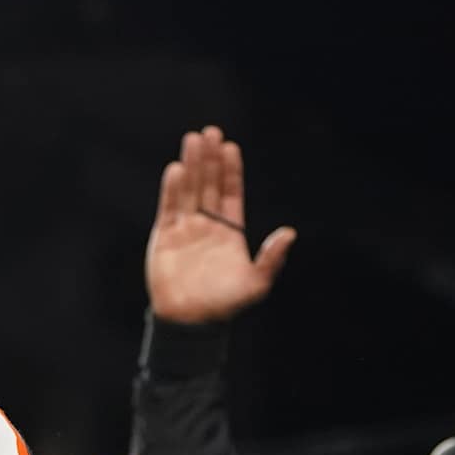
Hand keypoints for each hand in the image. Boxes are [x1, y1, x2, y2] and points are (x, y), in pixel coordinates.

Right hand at [146, 125, 296, 324]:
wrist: (191, 322)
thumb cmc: (225, 305)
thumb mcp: (257, 283)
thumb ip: (272, 257)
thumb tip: (290, 232)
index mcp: (230, 232)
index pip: (231, 193)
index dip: (231, 170)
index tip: (231, 147)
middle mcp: (207, 225)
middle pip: (209, 184)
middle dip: (210, 159)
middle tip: (211, 132)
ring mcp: (185, 229)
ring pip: (189, 190)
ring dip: (192, 165)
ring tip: (193, 140)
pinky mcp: (164, 237)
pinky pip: (169, 208)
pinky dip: (172, 189)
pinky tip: (177, 170)